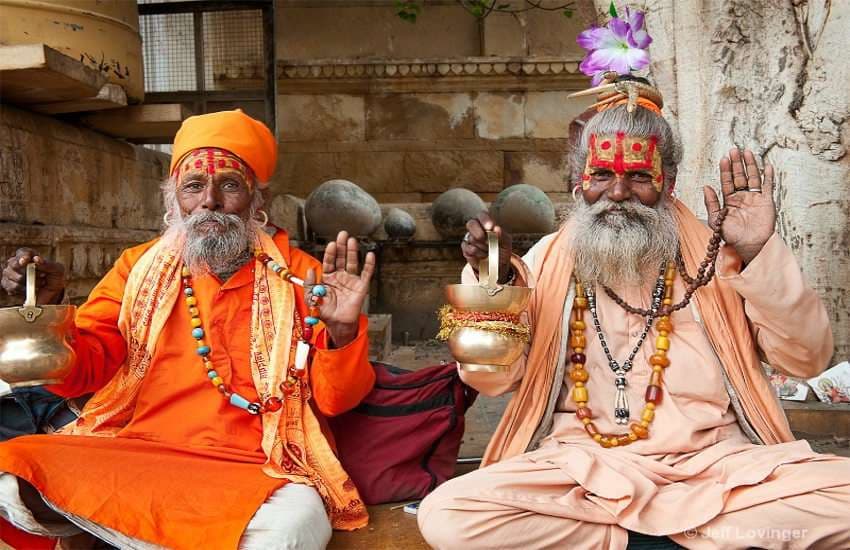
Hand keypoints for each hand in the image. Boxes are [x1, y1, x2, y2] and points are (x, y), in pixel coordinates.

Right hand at [1, 248, 65, 304]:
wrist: (51, 295)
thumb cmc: (54, 279)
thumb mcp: (58, 270)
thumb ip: (49, 264)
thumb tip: (36, 259)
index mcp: (29, 256)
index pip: (22, 252)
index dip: (23, 256)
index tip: (25, 261)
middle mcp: (16, 263)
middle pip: (14, 264)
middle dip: (29, 272)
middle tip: (42, 276)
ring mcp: (10, 274)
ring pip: (15, 277)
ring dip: (29, 282)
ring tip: (39, 283)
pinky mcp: (9, 286)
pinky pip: (12, 287)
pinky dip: (23, 290)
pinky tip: (31, 289)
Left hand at [305, 231, 375, 347]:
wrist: (337, 324)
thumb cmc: (325, 312)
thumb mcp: (312, 298)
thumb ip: (310, 284)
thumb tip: (310, 270)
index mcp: (328, 277)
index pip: (329, 262)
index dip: (330, 253)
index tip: (331, 244)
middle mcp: (340, 276)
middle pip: (341, 258)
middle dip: (341, 246)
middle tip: (342, 234)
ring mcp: (351, 281)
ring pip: (353, 263)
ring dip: (352, 252)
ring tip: (352, 240)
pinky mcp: (361, 287)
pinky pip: (366, 274)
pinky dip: (369, 265)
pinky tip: (370, 255)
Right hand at [462, 212, 513, 283]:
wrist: (497, 265)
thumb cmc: (502, 249)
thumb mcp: (506, 243)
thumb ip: (502, 235)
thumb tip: (496, 229)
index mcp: (487, 223)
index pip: (482, 215)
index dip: (485, 220)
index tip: (490, 227)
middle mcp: (476, 228)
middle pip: (471, 223)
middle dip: (478, 232)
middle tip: (484, 238)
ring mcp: (470, 238)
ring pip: (472, 239)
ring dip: (483, 247)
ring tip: (489, 251)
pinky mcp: (465, 248)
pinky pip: (468, 248)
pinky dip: (477, 253)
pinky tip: (483, 255)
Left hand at [703, 148, 776, 264]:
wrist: (749, 245)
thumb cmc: (732, 236)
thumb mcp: (716, 220)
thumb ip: (711, 203)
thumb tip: (706, 186)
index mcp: (729, 201)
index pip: (727, 182)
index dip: (725, 170)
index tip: (724, 159)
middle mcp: (742, 197)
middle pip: (739, 176)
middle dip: (736, 164)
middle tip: (734, 150)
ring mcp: (755, 198)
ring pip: (753, 178)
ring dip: (750, 165)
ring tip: (747, 152)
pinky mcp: (767, 201)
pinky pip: (768, 186)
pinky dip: (768, 176)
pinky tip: (766, 166)